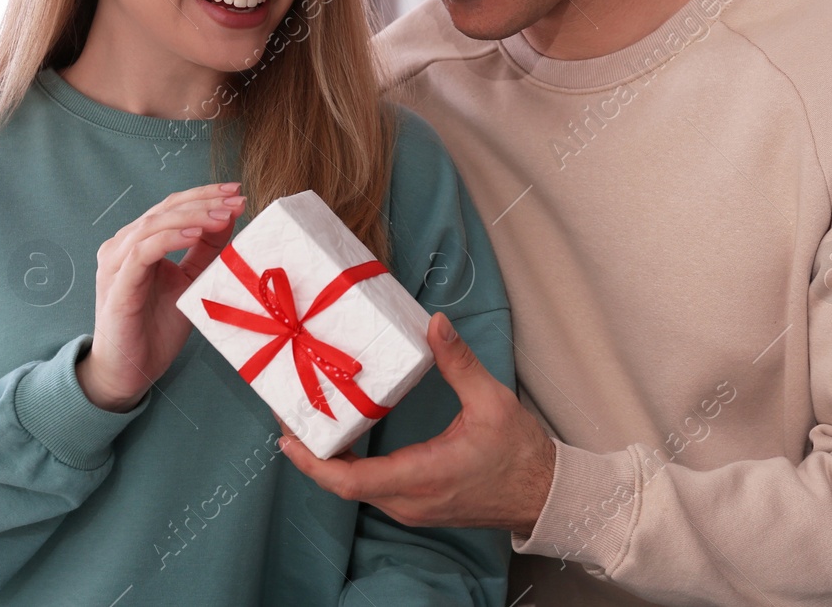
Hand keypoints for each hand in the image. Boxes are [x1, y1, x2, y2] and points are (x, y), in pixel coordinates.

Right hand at [76, 182, 244, 411]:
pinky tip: (194, 235)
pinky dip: (169, 239)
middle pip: (164, 209)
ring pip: (153, 224)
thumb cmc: (155, 328)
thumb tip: (229, 216)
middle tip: (236, 199)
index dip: (204, 195)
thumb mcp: (190, 282)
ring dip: (192, 216)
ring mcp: (116, 263)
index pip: (172, 206)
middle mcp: (122, 246)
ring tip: (222, 215)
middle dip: (204, 201)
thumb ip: (205, 250)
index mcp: (138, 242)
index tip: (237, 192)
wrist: (128, 372)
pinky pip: (143, 252)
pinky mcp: (117, 285)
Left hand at [276, 311, 555, 534]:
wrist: (543, 494)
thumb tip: (435, 323)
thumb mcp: (492, 401)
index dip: (313, 462)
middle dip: (311, 454)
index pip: (351, 481)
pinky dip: (349, 466)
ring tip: (308, 421)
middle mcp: (409, 501)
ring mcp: (411, 508)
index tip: (287, 437)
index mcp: (422, 476)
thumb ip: (459, 363)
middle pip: (343, 485)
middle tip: (289, 414)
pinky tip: (342, 438)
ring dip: (328, 461)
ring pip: (355, 489)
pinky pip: (371, 489)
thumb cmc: (520, 453)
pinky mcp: (415, 505)